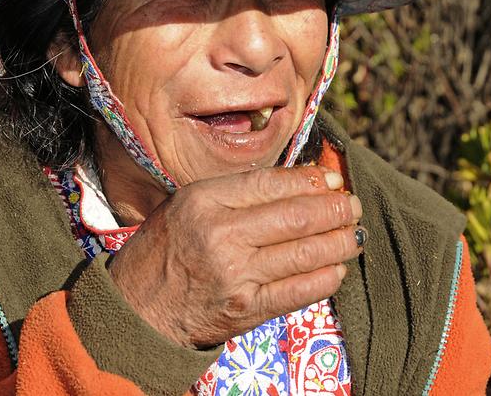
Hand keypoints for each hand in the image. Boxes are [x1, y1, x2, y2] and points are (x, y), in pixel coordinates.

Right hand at [108, 166, 363, 348]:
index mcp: (204, 200)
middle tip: (352, 205)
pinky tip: (337, 268)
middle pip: (296, 215)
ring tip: (354, 234)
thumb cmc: (164, 252)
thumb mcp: (188, 205)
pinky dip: (326, 278)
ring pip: (305, 252)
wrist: (136, 312)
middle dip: (335, 209)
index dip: (311, 179)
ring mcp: (235, 275)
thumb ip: (237, 192)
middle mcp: (220, 234)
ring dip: (340, 241)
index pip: (272, 182)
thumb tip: (301, 181)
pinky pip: (300, 291)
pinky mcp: (246, 309)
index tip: (332, 179)